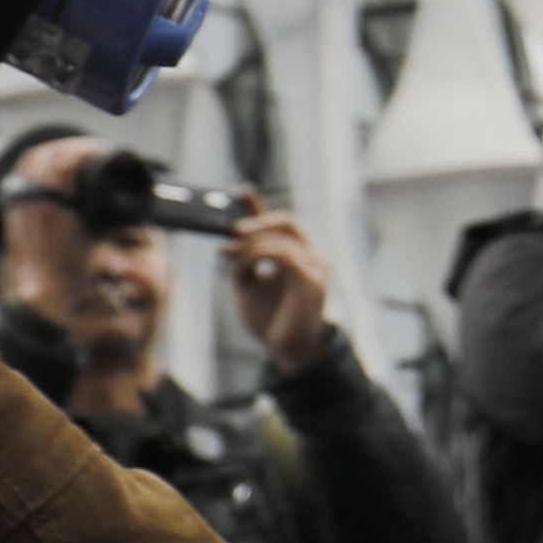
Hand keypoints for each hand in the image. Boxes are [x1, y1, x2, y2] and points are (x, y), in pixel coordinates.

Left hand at [222, 205, 339, 373]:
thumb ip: (243, 264)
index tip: (242, 191)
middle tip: (232, 231)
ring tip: (228, 254)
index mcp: (300, 256)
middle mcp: (312, 257)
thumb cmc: (271, 321)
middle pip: (286, 222)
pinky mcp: (311, 280)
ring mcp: (315, 267)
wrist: (288, 351)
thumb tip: (231, 247)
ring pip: (279, 239)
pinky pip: (282, 255)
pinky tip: (244, 266)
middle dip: (257, 220)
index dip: (262, 206)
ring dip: (249, 244)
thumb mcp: (248, 286)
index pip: (282, 223)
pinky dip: (258, 256)